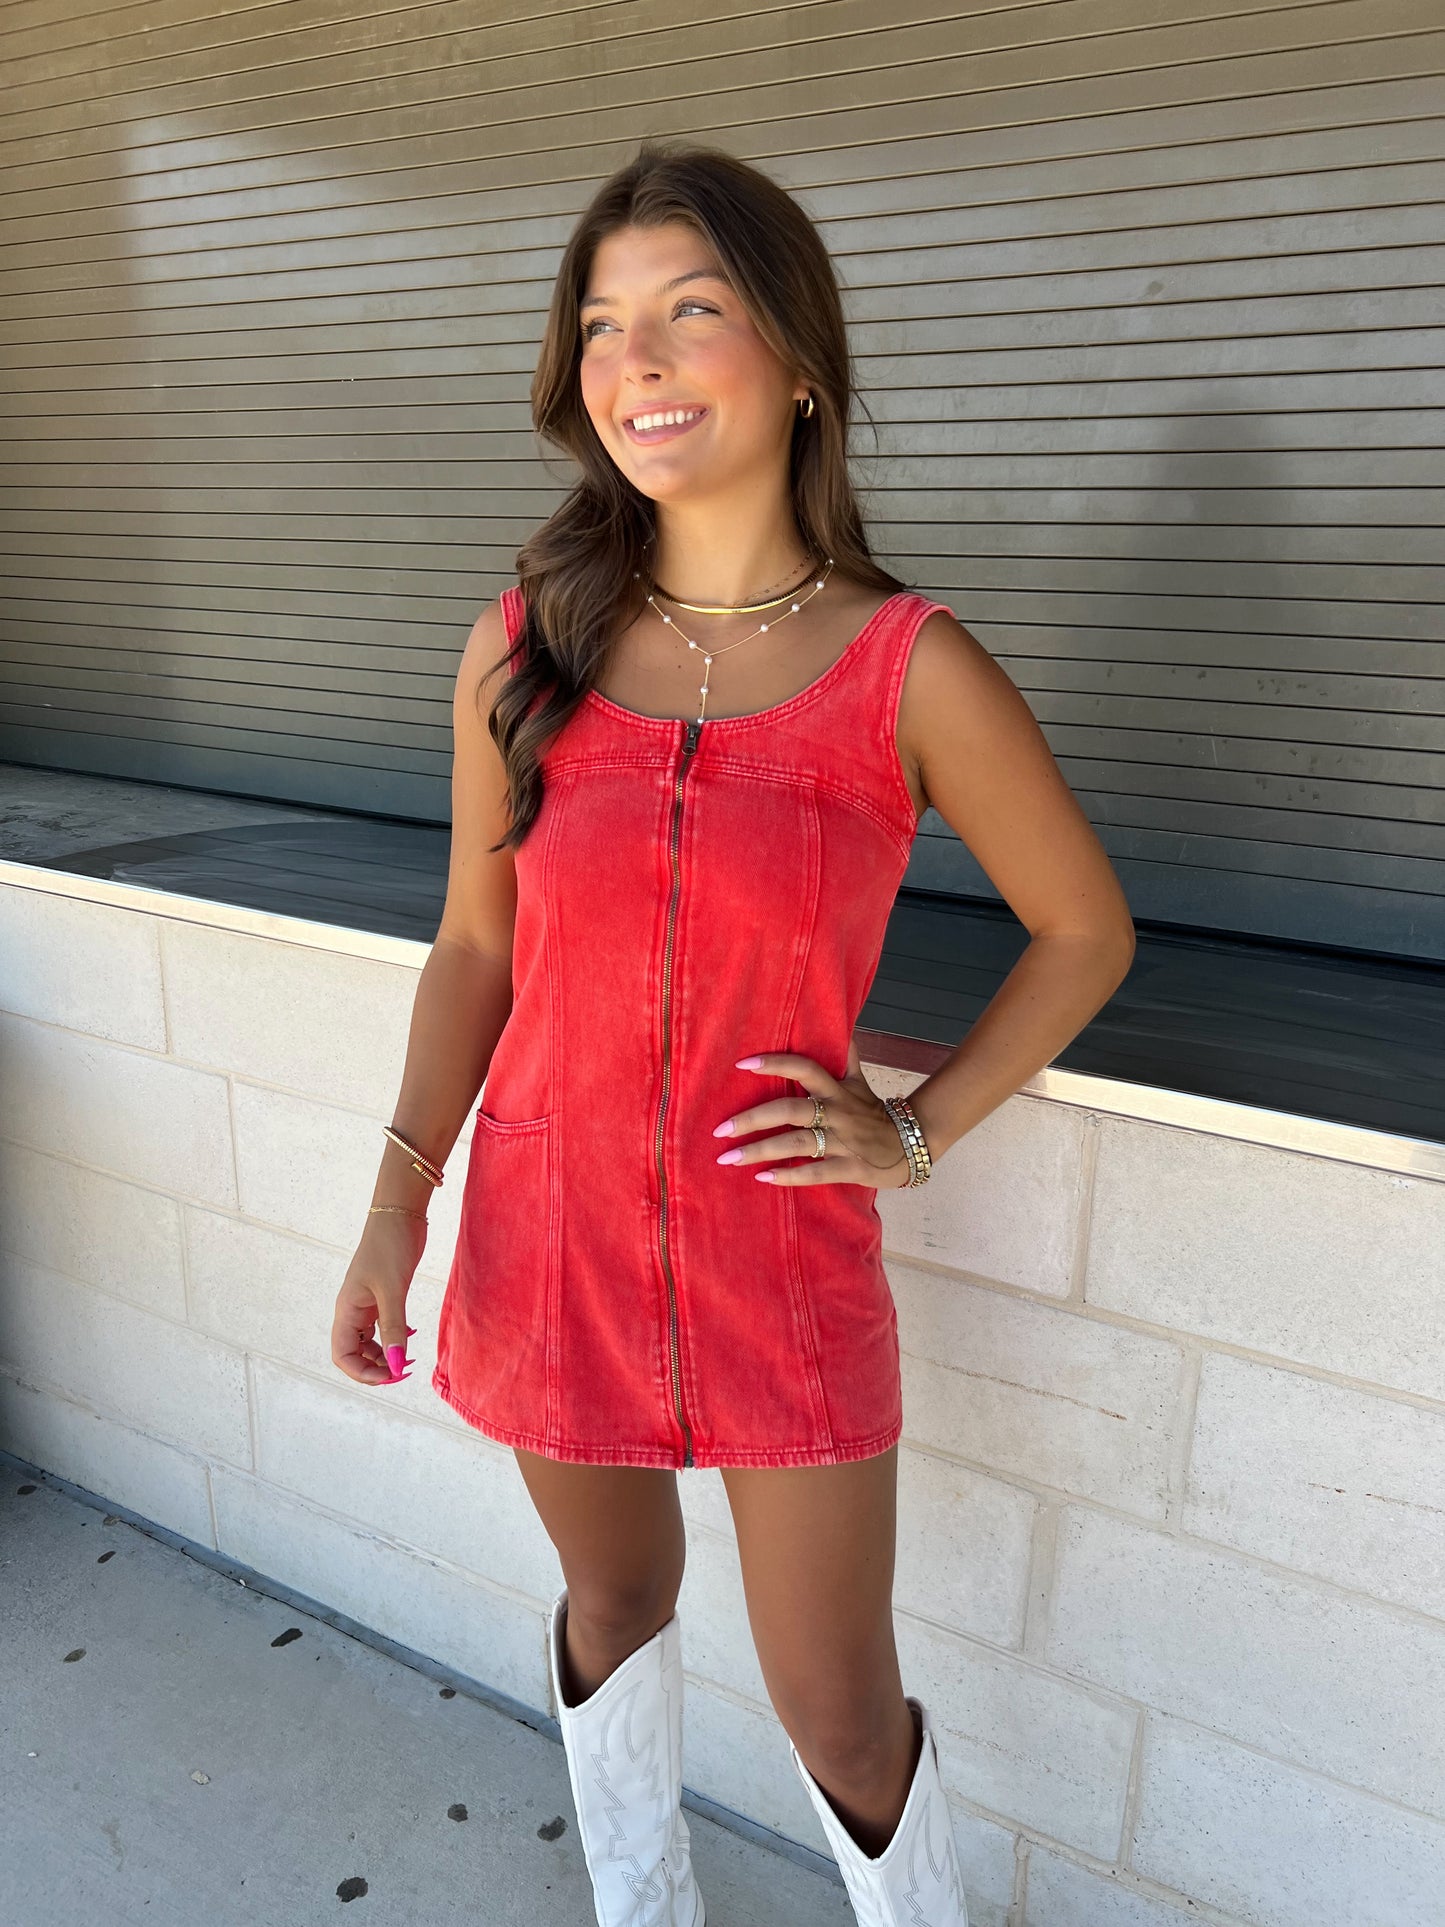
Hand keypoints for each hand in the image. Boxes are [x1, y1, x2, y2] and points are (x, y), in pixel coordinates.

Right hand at [330, 1215, 422, 1385]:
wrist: (399, 1213)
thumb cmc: (390, 1246)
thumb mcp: (393, 1291)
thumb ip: (394, 1329)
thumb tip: (397, 1366)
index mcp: (347, 1310)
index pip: (343, 1356)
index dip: (363, 1373)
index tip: (392, 1375)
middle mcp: (352, 1310)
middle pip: (355, 1354)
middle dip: (377, 1368)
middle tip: (405, 1370)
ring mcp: (366, 1304)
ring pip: (370, 1343)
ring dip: (386, 1356)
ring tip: (409, 1358)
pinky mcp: (382, 1296)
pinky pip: (382, 1328)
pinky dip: (394, 1337)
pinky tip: (411, 1335)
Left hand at [712, 1036, 912, 1188]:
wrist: (910, 1145)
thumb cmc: (873, 1112)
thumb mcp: (860, 1081)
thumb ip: (845, 1056)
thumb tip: (837, 1024)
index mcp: (836, 1089)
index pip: (805, 1067)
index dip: (775, 1063)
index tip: (742, 1064)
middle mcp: (837, 1112)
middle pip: (790, 1109)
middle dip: (752, 1118)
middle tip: (720, 1128)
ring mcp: (843, 1141)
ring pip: (797, 1143)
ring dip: (760, 1150)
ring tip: (728, 1158)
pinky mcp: (850, 1168)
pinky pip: (816, 1173)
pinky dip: (789, 1175)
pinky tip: (763, 1177)